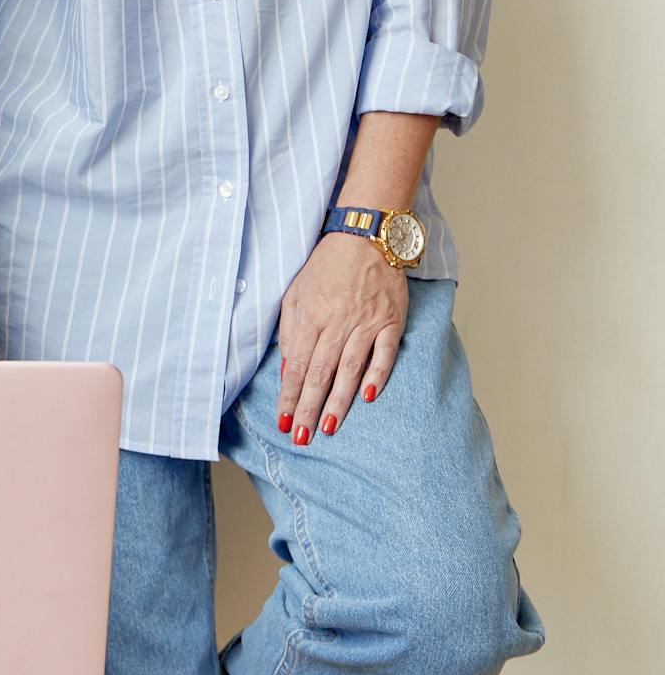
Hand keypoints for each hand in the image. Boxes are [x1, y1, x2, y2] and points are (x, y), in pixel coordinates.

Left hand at [274, 232, 408, 444]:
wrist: (365, 236)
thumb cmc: (326, 266)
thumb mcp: (296, 293)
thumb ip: (291, 331)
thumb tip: (289, 369)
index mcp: (311, 315)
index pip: (297, 364)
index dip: (289, 395)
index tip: (282, 421)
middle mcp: (338, 322)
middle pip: (321, 373)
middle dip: (308, 408)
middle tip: (301, 437)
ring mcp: (367, 323)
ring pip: (350, 369)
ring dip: (338, 401)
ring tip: (327, 428)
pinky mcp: (391, 321)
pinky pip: (385, 354)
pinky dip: (377, 376)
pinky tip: (367, 398)